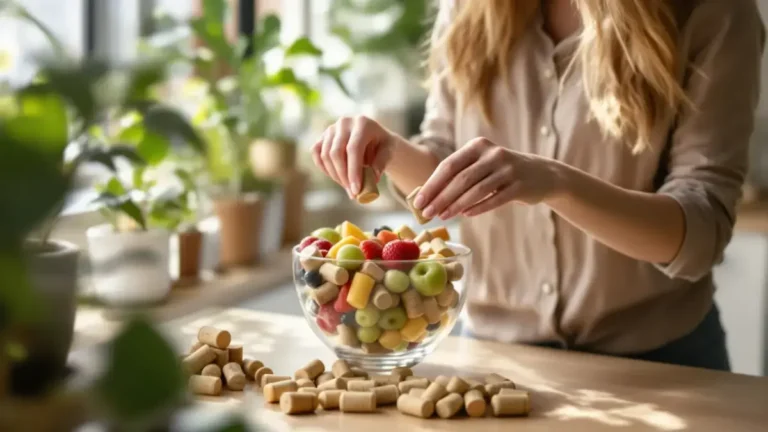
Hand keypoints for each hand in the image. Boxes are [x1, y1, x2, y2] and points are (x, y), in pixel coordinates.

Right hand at [312, 116, 393, 197]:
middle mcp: (344, 123)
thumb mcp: (388, 152)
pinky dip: (324, 168)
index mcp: (362, 123)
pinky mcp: (323, 136)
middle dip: (343, 176)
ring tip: (348, 187)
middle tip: (352, 193)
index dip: (353, 171)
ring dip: (335, 175)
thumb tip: (372, 179)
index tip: (356, 190)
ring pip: (325, 155)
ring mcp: (331, 128)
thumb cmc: (383, 146)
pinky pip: (316, 154)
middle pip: (336, 153)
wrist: (375, 138)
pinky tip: (336, 177)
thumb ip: (381, 164)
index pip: (353, 149)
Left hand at [413, 137, 561, 218]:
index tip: (418, 201)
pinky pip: (495, 199)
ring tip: (443, 217)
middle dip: (440, 198)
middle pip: (460, 179)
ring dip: (456, 205)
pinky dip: (478, 208)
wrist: (542, 174)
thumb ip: (459, 175)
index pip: (448, 165)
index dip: (432, 185)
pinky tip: (466, 215)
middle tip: (427, 214)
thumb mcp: (482, 165)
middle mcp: (493, 154)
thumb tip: (429, 197)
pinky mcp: (520, 185)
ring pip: (476, 190)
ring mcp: (508, 169)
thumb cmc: (501, 172)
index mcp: (478, 146)